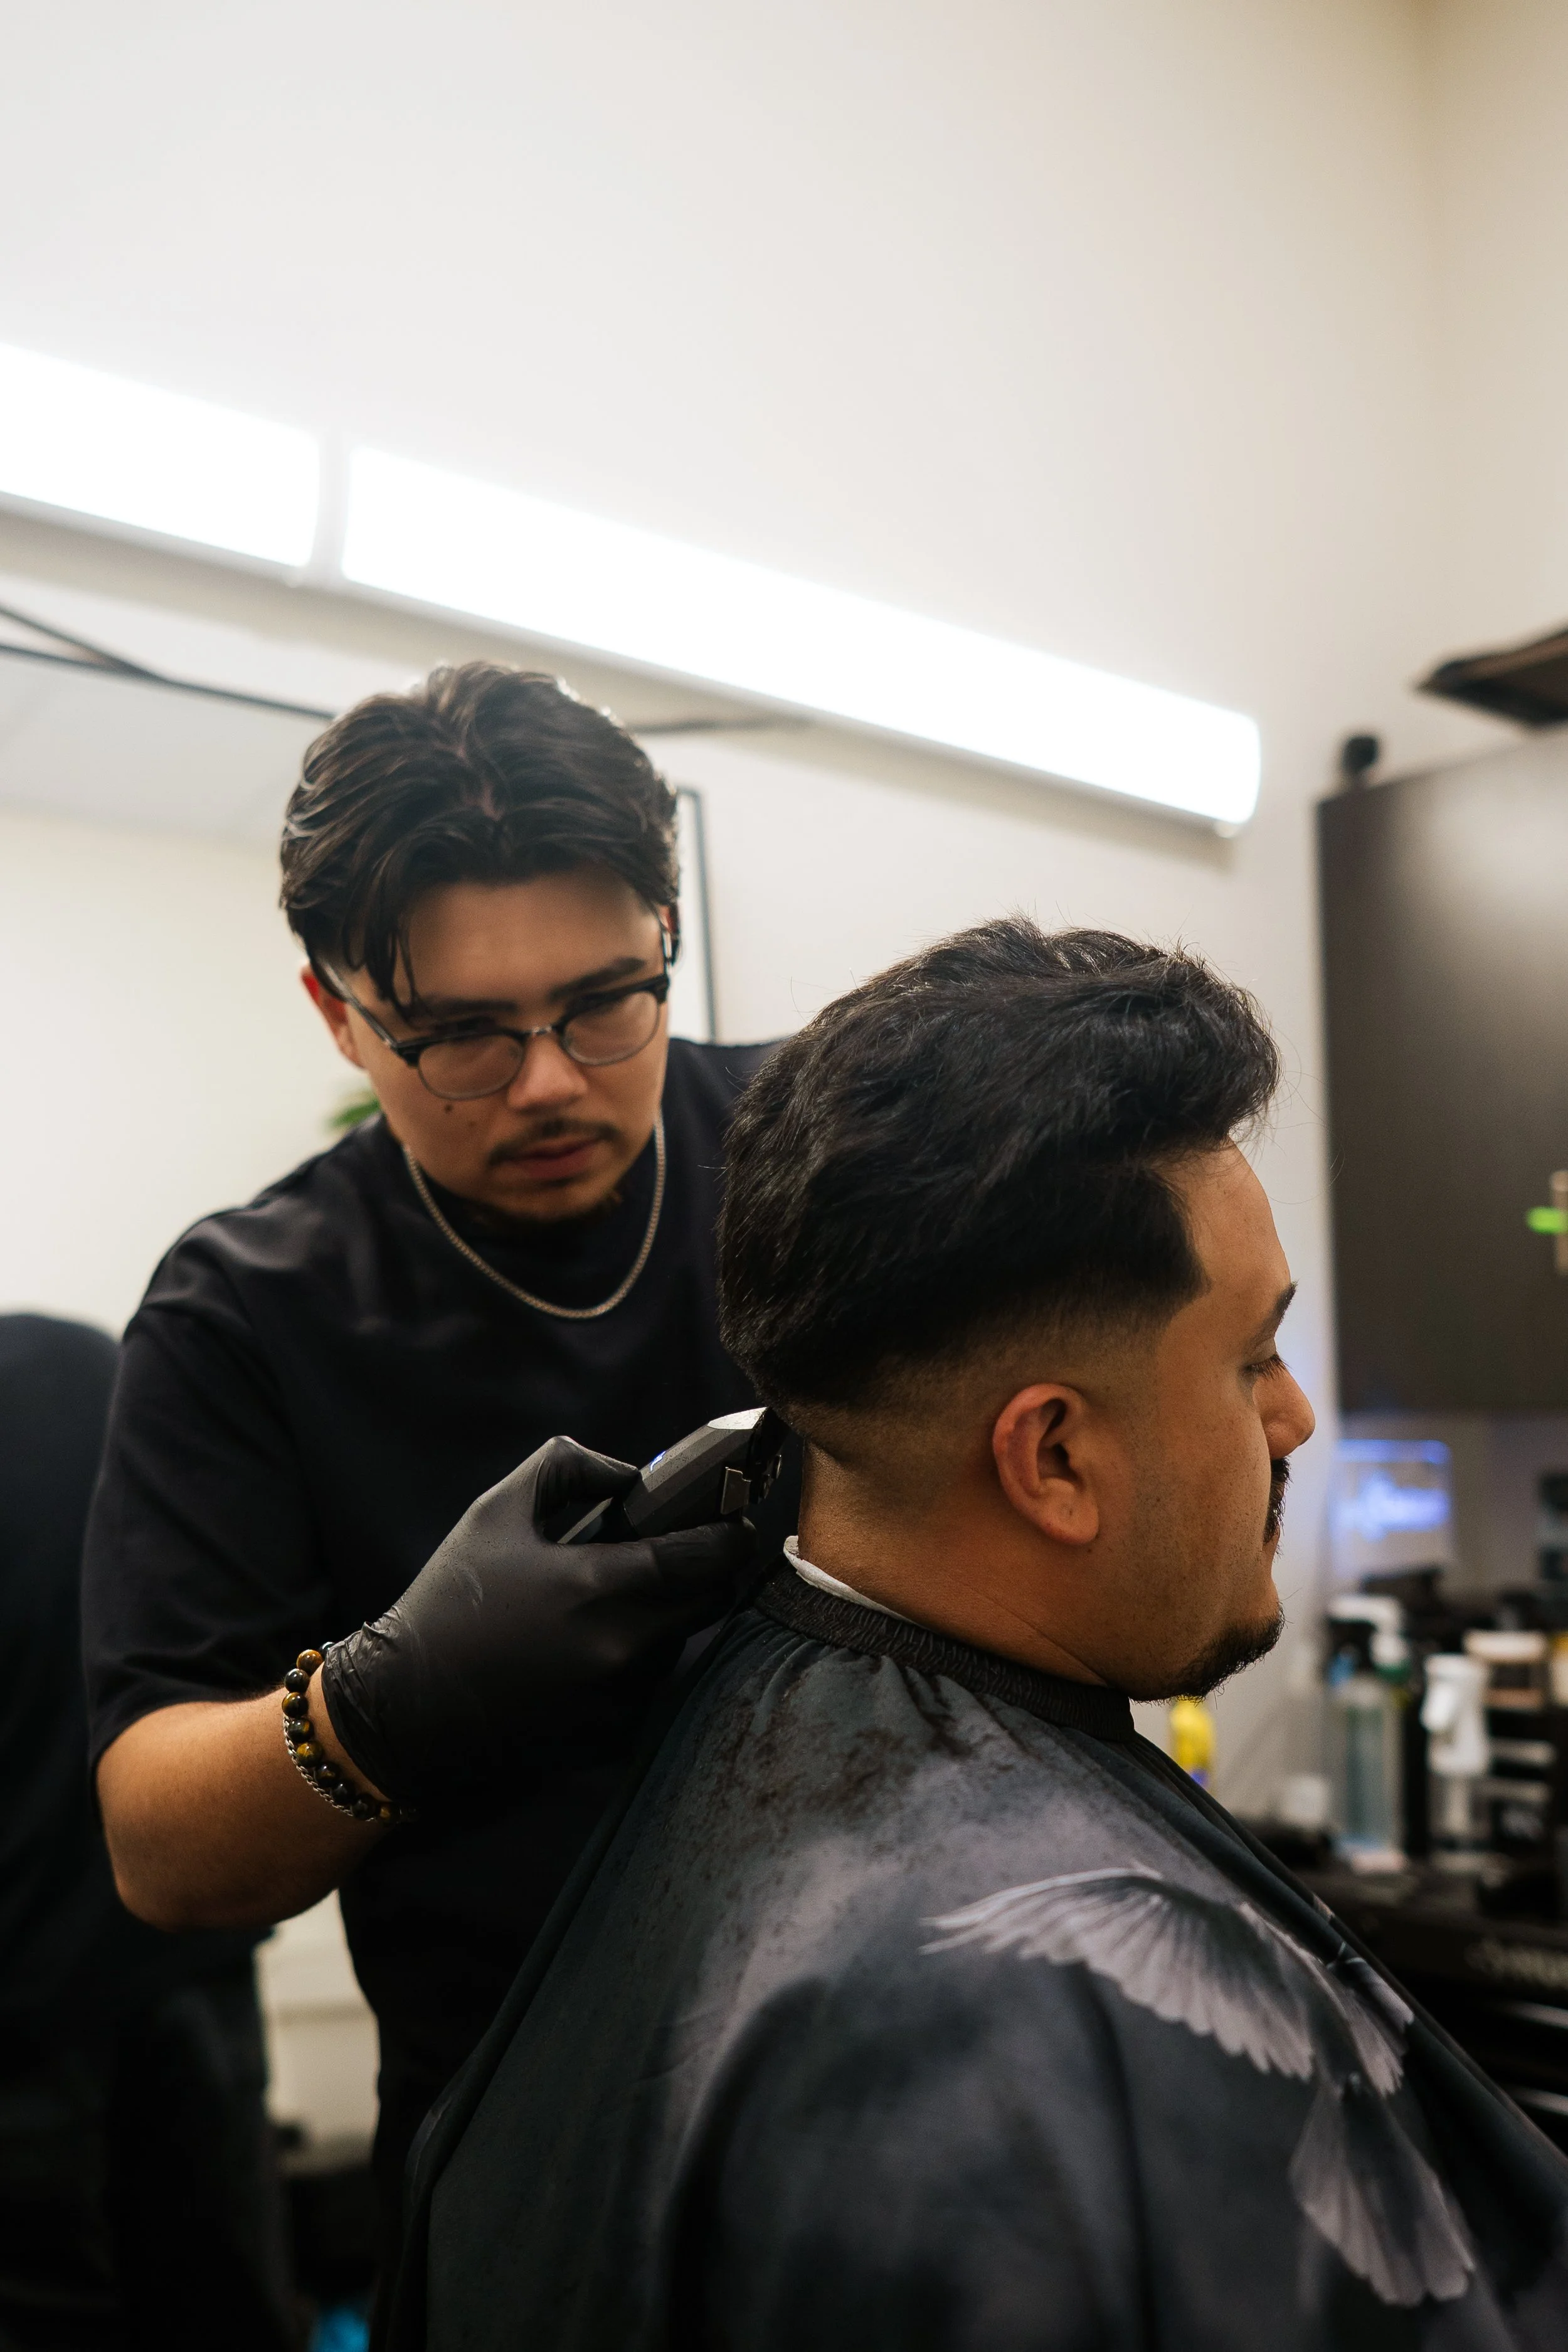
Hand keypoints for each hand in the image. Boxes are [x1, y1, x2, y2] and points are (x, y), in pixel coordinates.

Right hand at [318, 1436, 754, 1804]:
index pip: (707, 1557)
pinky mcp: (611, 1740)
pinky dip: (635, 1665)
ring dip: (665, 1620)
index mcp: (598, 1586)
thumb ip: (567, 1469)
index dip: (732, 1534)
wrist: (405, 1709)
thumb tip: (630, 1474)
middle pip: (710, 1602)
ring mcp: (620, 1701)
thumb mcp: (496, 1512)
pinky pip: (649, 1691)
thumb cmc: (450, 1602)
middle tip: (683, 1552)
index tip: (735, 1519)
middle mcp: (621, 1648)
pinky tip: (586, 1653)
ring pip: (678, 1645)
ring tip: (611, 1604)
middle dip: (706, 1573)